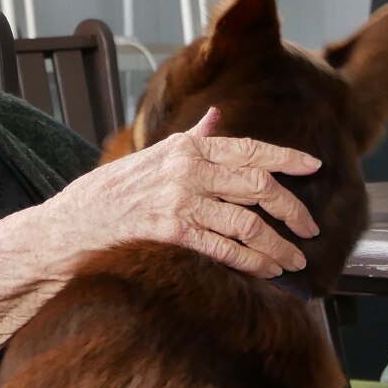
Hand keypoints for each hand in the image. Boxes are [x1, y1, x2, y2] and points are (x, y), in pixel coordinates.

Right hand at [45, 108, 320, 276]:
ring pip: (246, 222)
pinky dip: (251, 261)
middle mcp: (188, 168)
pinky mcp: (171, 230)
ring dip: (277, 244)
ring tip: (293, 260)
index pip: (248, 148)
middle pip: (256, 186)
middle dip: (290, 209)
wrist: (74, 220)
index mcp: (188, 146)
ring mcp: (180, 198)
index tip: (314, 166)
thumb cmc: (113, 189)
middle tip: (310, 227)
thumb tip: (216, 116)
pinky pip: (223, 247)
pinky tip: (266, 270)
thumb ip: (192, 137)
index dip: (285, 157)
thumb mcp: (154, 155)